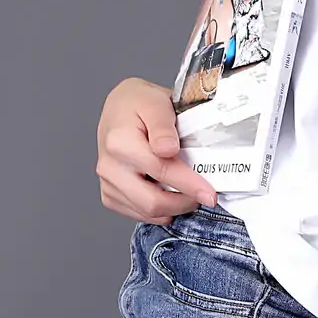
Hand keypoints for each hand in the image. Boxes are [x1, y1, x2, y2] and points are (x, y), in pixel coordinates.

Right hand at [96, 78, 218, 221]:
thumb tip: (168, 150)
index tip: (210, 194)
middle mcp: (109, 166)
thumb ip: (163, 126)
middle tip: (204, 196)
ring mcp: (107, 182)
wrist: (119, 108)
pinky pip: (138, 214)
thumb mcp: (156, 103)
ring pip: (146, 212)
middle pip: (152, 201)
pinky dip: (159, 211)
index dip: (189, 185)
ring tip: (189, 194)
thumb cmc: (139, 104)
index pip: (161, 171)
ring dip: (174, 208)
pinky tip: (170, 196)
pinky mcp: (109, 194)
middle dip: (184, 203)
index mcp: (120, 142)